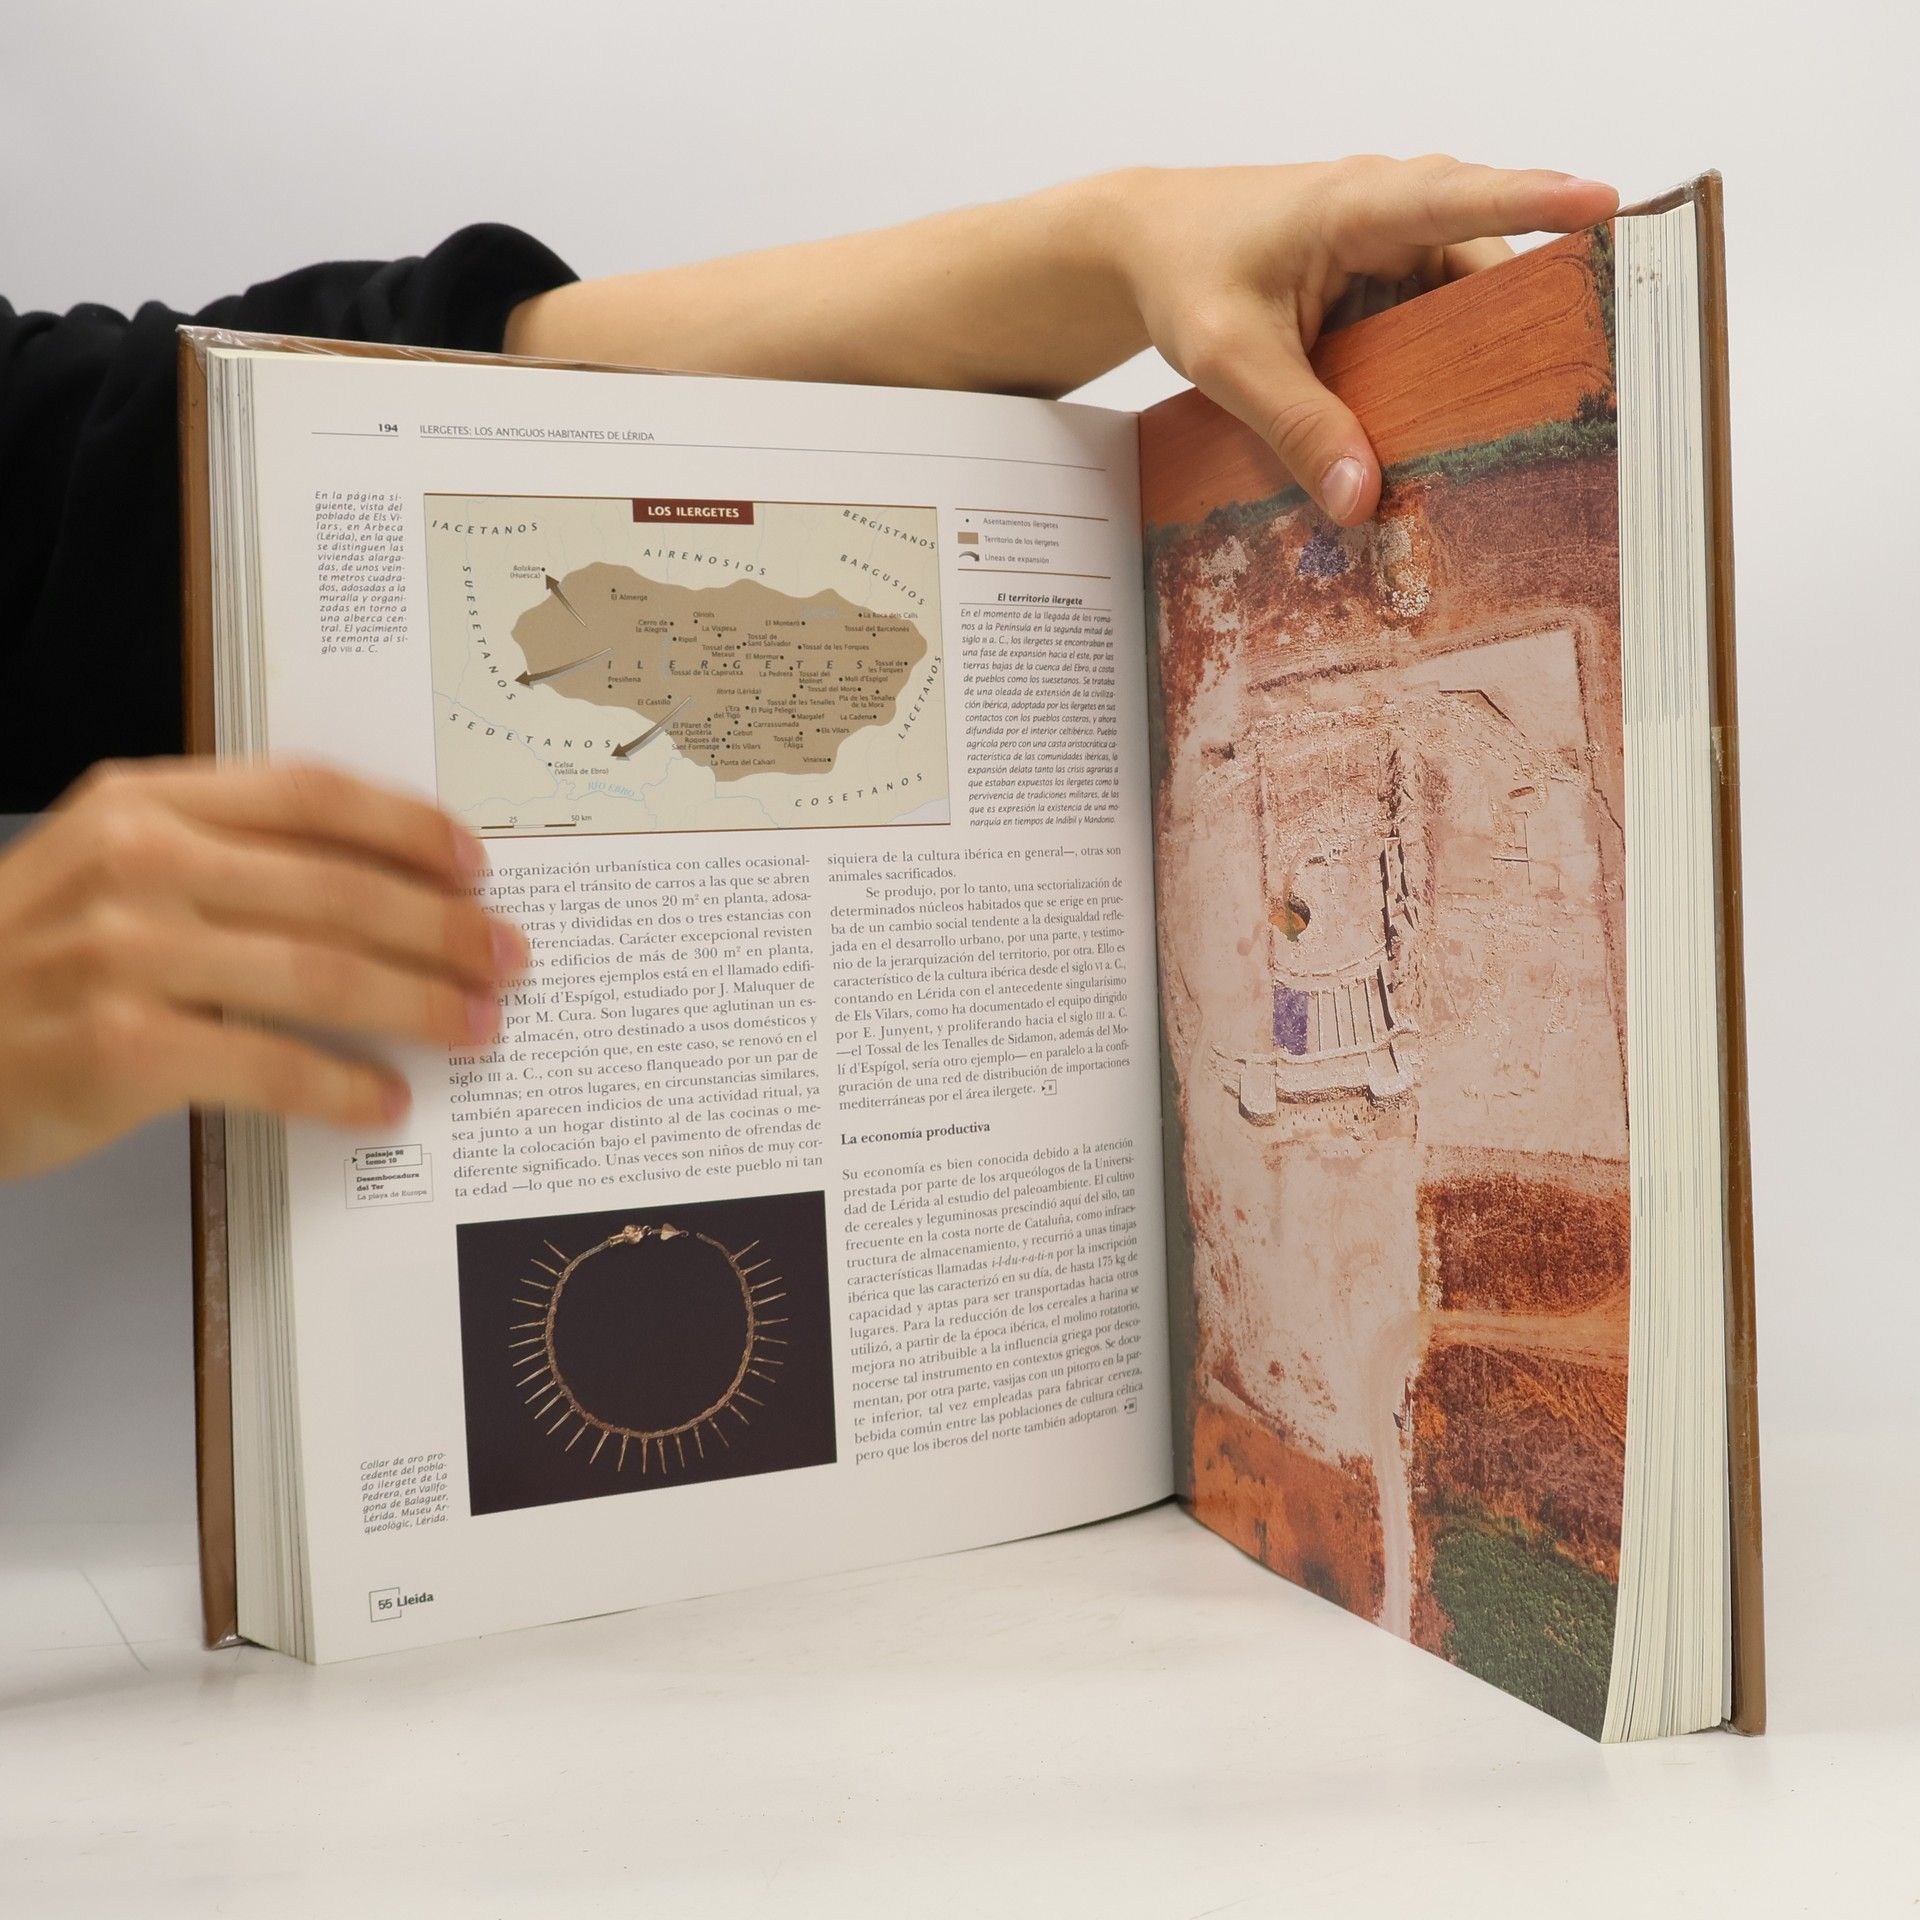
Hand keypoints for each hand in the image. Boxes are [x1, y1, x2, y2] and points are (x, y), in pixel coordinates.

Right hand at [0, 759, 526, 1179]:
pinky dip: (343, 1088)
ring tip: (476, 1027)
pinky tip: (386, 1101)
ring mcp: (125, 954)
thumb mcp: (104, 867)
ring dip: (420, 1005)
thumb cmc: (21, 962)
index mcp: (143, 804)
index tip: (476, 865)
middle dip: (445, 927)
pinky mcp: (122, 1047)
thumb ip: (221, 854)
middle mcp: (137, 864)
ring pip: (324, 973)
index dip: (410, 828)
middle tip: (508, 957)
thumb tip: (379, 885)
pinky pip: (272, 1065)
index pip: (311, 796)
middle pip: (339, 887)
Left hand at [1107, 157, 1618, 522]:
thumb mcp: (1229, 360)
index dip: (1536, 200)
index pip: (1460, 197)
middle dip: (1526, 316)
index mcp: (1356, 206)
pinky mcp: (1380, 282)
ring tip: (1513, 423)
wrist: (1145, 246)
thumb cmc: (1184, 276)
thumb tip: (1362, 502)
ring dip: (1476, 359)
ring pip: (1460, 303)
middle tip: (1578, 377)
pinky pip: (1429, 324)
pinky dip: (1436, 368)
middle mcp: (1389, 212)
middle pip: (1482, 263)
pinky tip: (1443, 422)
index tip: (1605, 204)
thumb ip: (1295, 426)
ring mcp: (1390, 247)